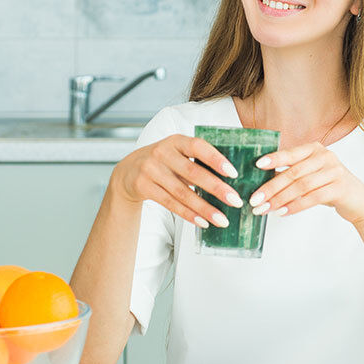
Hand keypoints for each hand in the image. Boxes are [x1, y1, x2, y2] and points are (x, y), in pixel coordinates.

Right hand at [112, 134, 242, 228]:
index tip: (233, 173)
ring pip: (183, 193)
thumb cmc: (163, 162)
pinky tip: (203, 222)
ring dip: (205, 208)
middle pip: (193, 173)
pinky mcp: (143, 187)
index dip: (216, 159)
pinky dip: (189, 214)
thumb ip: (197, 161)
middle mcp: (162, 153)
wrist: (128, 171)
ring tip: (223, 219)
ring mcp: (151, 170)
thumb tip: (229, 179)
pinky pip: (171, 204)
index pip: (198, 147)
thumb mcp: (176, 153)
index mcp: (176, 141)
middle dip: (216, 188)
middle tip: (235, 201)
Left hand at [247, 142, 363, 224]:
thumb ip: (292, 174)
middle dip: (271, 187)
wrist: (359, 200)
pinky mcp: (340, 188)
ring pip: (301, 186)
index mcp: (315, 149)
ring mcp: (334, 171)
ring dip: (280, 199)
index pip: (291, 153)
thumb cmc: (329, 186)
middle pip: (293, 173)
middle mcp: (325, 156)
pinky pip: (312, 198)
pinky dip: (295, 206)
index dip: (274, 158)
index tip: (256, 165)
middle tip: (255, 200)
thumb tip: (262, 181)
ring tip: (265, 209)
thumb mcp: (311, 175)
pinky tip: (282, 212)